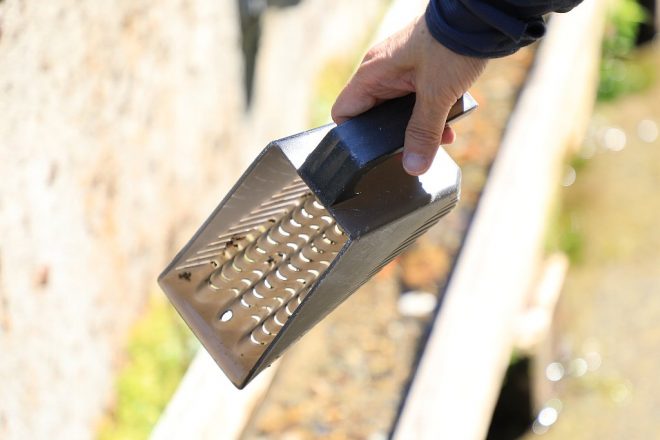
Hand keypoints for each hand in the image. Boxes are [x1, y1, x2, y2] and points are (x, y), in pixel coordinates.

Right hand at [332, 16, 486, 174]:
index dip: (353, 137)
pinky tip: (450, 123)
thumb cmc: (451, 45)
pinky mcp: (422, 69)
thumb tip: (412, 167)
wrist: (481, 17)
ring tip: (441, 138)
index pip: (344, 113)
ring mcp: (402, 69)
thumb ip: (422, 134)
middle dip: (397, 137)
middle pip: (375, 116)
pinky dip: (432, 113)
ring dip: (420, 127)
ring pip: (400, 110)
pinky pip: (418, 99)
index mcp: (372, 74)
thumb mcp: (436, 96)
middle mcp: (382, 72)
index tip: (374, 154)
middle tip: (417, 149)